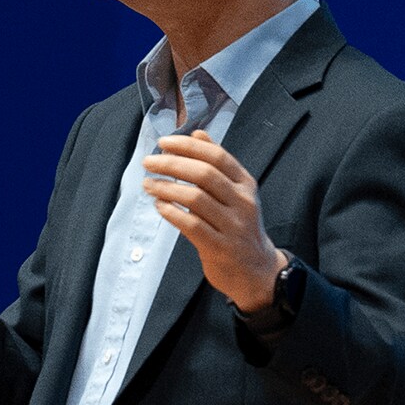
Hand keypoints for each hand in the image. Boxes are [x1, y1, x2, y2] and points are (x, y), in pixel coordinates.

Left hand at [141, 130, 286, 312]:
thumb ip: (219, 163)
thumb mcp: (237, 192)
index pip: (217, 156)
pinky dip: (172, 213)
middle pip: (204, 174)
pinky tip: (159, 206)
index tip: (164, 142)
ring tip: (148, 184)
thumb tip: (198, 133)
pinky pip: (191, 225)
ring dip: (166, 188)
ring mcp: (233, 226)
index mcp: (246, 184)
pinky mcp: (220, 248)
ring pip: (195, 199)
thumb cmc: (239, 226)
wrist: (256, 271)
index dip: (188, 146)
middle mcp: (243, 202)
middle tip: (148, 162)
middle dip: (172, 164)